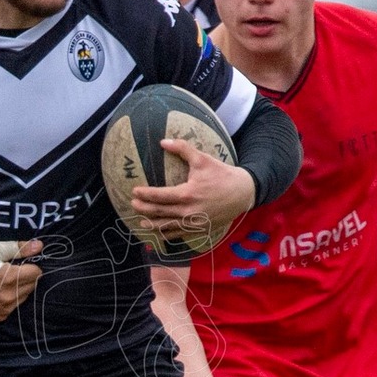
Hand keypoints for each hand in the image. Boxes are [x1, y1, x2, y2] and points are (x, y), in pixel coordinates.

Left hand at [129, 138, 255, 250]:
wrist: (243, 192)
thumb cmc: (222, 174)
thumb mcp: (202, 159)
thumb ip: (182, 149)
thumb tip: (163, 141)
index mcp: (187, 194)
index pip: (159, 196)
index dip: (145, 194)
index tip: (134, 191)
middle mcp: (188, 212)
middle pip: (160, 212)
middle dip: (144, 209)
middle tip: (133, 205)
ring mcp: (194, 223)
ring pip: (167, 227)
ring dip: (152, 225)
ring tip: (142, 222)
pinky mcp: (200, 230)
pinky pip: (179, 234)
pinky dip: (167, 234)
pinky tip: (160, 232)